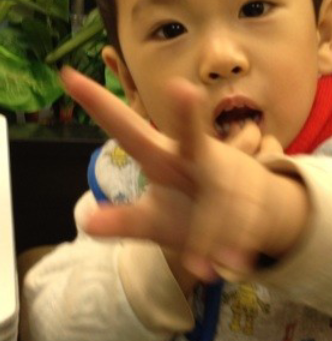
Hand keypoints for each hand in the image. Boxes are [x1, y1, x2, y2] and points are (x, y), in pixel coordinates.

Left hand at [61, 68, 308, 281]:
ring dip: (210, 228)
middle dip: (186, 114)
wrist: (254, 208)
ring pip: (217, 196)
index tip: (68, 75)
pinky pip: (242, 226)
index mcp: (165, 157)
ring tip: (198, 265)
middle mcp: (196, 159)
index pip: (128, 130)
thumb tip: (88, 222)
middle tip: (182, 90)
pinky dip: (233, 247)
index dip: (98, 105)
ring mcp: (228, 177)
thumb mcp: (153, 218)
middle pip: (191, 136)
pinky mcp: (252, 201)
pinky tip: (231, 264)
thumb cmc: (189, 205)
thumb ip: (123, 221)